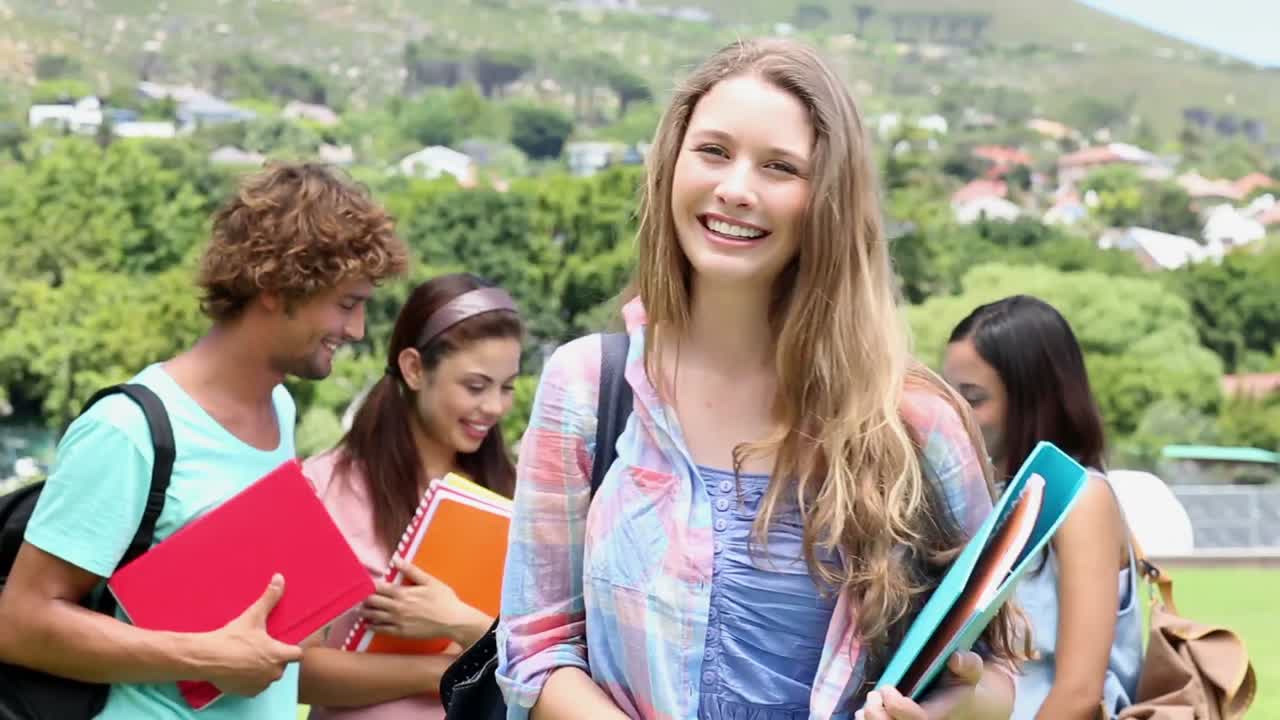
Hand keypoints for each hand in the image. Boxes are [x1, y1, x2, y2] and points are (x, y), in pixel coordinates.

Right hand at [205, 574, 302, 697]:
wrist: (207, 657)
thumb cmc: (232, 638)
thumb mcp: (253, 616)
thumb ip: (269, 598)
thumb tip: (280, 578)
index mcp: (279, 655)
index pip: (298, 654)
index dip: (292, 648)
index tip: (284, 643)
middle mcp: (273, 673)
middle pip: (282, 665)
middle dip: (274, 657)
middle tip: (260, 647)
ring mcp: (260, 684)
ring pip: (268, 676)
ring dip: (262, 669)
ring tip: (248, 657)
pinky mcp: (246, 692)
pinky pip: (254, 686)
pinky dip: (250, 679)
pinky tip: (240, 668)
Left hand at [360, 558, 486, 643]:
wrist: (453, 621)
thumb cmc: (444, 600)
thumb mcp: (430, 581)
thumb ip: (411, 570)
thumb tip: (397, 559)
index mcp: (403, 593)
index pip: (378, 588)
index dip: (368, 586)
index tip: (362, 584)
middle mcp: (397, 607)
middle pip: (372, 602)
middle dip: (363, 599)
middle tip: (358, 597)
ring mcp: (398, 621)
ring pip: (374, 616)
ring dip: (364, 612)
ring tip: (360, 610)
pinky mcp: (401, 633)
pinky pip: (381, 630)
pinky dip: (372, 627)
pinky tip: (368, 625)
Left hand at [857, 651, 985, 719]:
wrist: (959, 704)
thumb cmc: (959, 684)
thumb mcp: (969, 672)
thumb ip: (968, 664)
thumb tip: (955, 658)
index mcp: (939, 717)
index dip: (898, 707)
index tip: (888, 688)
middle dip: (876, 714)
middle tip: (874, 695)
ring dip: (868, 719)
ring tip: (870, 702)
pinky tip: (863, 712)